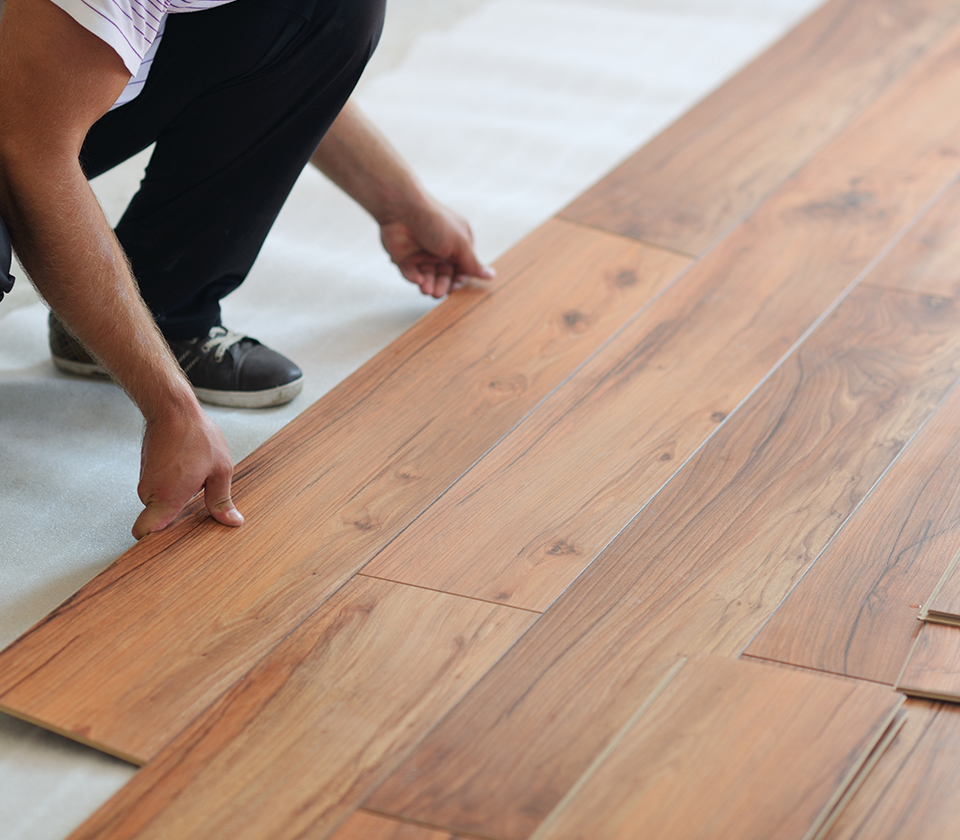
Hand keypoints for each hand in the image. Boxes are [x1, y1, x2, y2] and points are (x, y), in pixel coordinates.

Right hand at [132, 403, 243, 538]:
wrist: (173, 409)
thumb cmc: (196, 436)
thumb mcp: (220, 470)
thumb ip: (222, 500)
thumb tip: (231, 522)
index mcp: (167, 497)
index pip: (144, 532)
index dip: (153, 543)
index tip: (170, 546)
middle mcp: (151, 493)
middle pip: (158, 519)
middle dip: (177, 519)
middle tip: (199, 514)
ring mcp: (146, 482)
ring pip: (161, 503)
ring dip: (177, 500)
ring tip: (197, 486)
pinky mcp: (148, 472)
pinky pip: (160, 490)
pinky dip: (173, 488)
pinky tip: (189, 476)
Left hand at [380, 197, 494, 298]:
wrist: (402, 209)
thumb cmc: (435, 221)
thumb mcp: (459, 244)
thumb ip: (472, 263)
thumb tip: (492, 275)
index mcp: (456, 244)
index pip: (462, 268)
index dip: (458, 280)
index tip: (453, 287)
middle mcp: (440, 249)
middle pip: (444, 275)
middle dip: (442, 285)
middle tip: (438, 293)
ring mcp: (421, 253)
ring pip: (427, 276)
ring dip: (428, 284)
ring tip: (427, 289)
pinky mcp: (404, 257)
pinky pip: (410, 273)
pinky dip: (414, 278)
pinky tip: (417, 279)